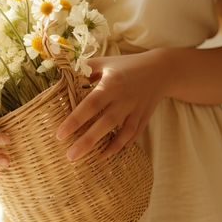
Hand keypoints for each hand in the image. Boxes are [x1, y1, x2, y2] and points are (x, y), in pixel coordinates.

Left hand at [56, 49, 171, 159]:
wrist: (161, 70)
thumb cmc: (125, 65)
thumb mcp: (104, 62)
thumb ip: (83, 70)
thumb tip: (62, 80)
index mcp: (111, 84)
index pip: (91, 104)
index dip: (75, 120)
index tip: (60, 135)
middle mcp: (124, 99)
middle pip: (105, 123)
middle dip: (88, 141)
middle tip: (70, 156)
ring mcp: (136, 110)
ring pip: (122, 133)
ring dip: (108, 148)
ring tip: (91, 160)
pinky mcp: (144, 117)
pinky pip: (133, 135)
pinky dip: (122, 145)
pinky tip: (108, 154)